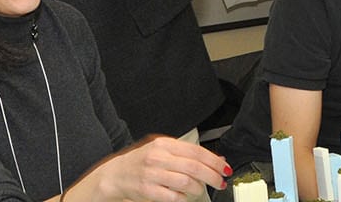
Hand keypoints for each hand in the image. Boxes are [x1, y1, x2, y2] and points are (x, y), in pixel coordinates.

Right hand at [75, 136, 227, 201]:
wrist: (116, 174)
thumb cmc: (141, 162)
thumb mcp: (164, 151)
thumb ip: (188, 154)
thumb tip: (216, 159)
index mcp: (164, 144)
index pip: (196, 151)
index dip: (214, 161)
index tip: (224, 169)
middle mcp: (158, 157)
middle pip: (194, 167)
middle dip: (213, 176)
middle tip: (220, 182)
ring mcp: (152, 174)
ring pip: (186, 182)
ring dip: (198, 188)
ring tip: (199, 189)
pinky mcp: (147, 190)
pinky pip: (173, 196)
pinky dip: (183, 197)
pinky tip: (184, 196)